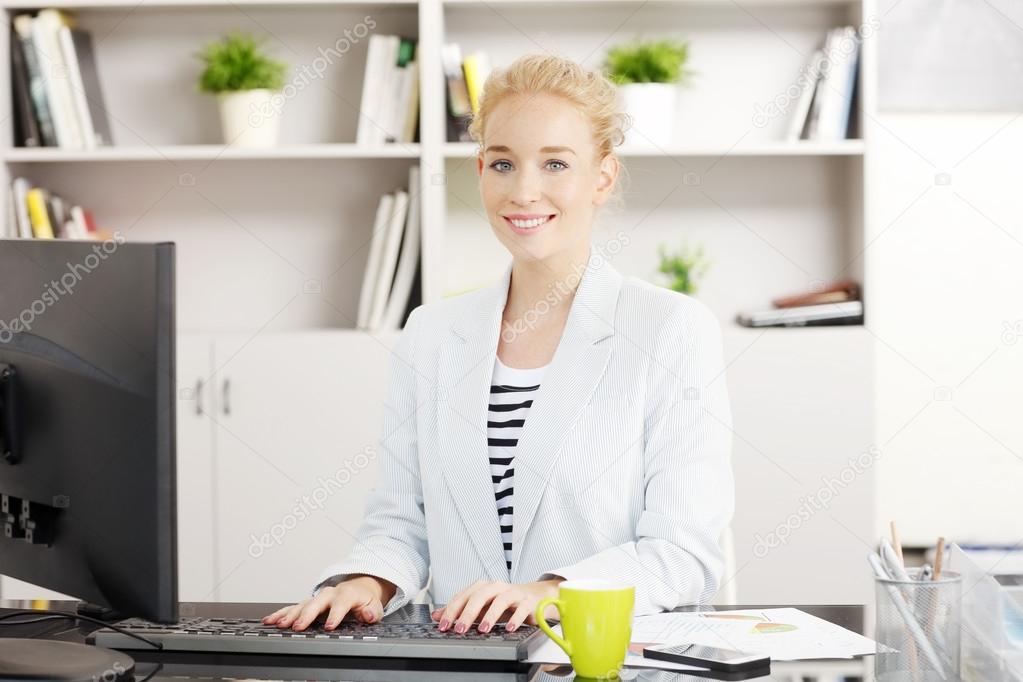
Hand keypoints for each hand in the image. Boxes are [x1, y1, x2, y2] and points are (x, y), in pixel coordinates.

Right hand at [261, 575, 396, 630]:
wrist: (359, 588)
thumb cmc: (365, 600)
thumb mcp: (374, 606)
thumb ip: (372, 612)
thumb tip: (367, 614)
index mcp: (346, 594)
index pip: (340, 604)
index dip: (335, 615)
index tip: (329, 626)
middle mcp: (329, 594)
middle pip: (316, 603)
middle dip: (307, 615)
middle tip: (298, 626)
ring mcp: (317, 598)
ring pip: (302, 605)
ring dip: (289, 614)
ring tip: (278, 624)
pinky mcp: (309, 603)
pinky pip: (293, 607)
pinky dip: (282, 613)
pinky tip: (271, 620)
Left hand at [430, 579, 562, 633]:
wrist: (534, 596)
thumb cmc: (505, 602)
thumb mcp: (481, 606)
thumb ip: (460, 609)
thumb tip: (437, 615)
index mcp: (483, 587)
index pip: (464, 596)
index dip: (452, 610)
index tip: (443, 625)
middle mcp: (497, 587)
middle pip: (480, 596)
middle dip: (468, 613)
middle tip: (460, 629)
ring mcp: (514, 593)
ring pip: (501, 600)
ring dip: (491, 615)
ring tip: (483, 629)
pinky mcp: (529, 602)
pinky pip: (522, 608)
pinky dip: (516, 618)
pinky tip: (509, 629)